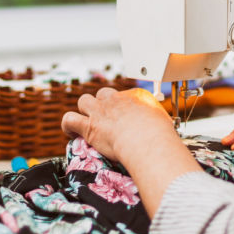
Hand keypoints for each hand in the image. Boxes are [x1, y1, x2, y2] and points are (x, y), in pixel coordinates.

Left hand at [61, 87, 175, 163]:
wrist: (148, 140)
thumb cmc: (159, 133)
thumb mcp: (164, 121)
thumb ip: (158, 120)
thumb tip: (162, 127)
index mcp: (136, 96)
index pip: (126, 96)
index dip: (123, 107)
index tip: (127, 118)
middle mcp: (116, 100)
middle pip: (103, 94)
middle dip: (103, 104)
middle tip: (107, 118)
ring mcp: (101, 111)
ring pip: (84, 100)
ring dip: (85, 110)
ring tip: (86, 121)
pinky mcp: (89, 126)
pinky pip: (70, 119)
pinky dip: (69, 125)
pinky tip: (72, 133)